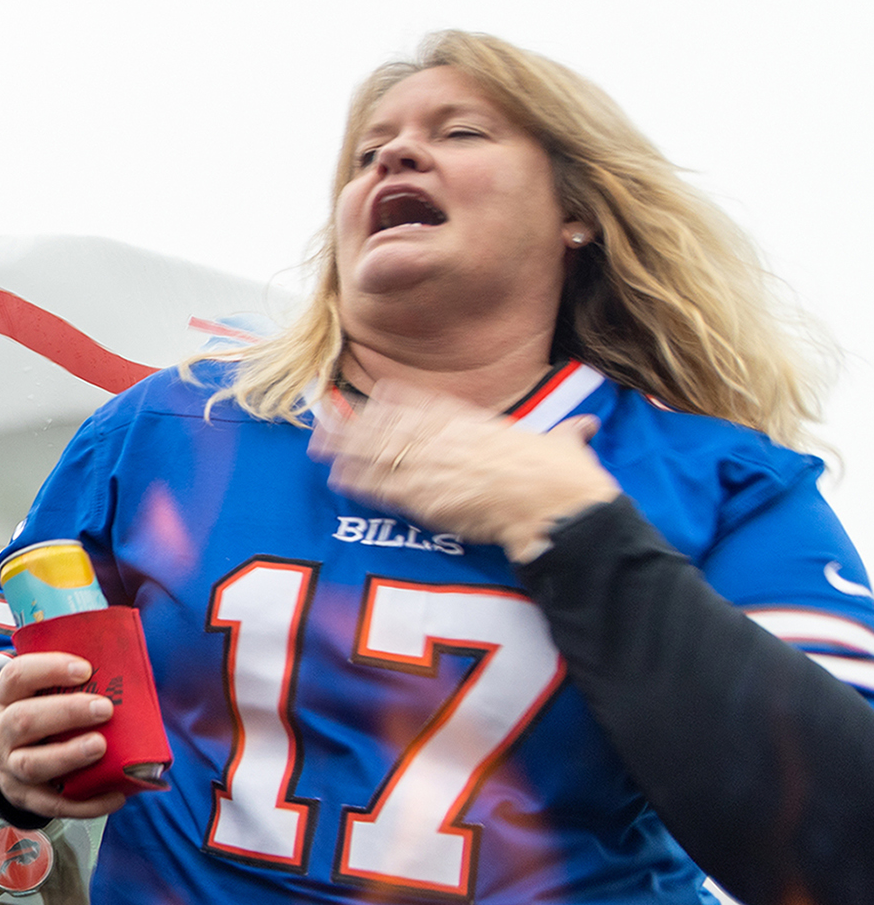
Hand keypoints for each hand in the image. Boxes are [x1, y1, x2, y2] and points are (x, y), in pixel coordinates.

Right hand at [0, 652, 127, 819]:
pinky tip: (115, 796)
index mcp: (3, 698)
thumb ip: (63, 684)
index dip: (49, 670)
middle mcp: (1, 733)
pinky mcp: (26, 798)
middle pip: (23, 721)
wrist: (6, 760)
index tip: (84, 669)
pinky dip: (86, 804)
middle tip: (104, 708)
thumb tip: (120, 670)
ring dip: (69, 755)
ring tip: (100, 746)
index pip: (16, 677)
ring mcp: (10, 768)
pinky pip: (54, 804)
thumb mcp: (32, 695)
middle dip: (66, 712)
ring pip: (32, 764)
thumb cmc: (33, 718)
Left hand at [310, 382, 618, 561]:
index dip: (395, 402)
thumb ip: (568, 434)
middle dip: (357, 423)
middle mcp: (447, 438)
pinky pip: (382, 487)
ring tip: (317, 444)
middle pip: (391, 425)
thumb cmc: (564, 478)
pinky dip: (358, 480)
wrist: (556, 507)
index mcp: (476, 422)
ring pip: (378, 452)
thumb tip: (587, 425)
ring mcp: (433, 466)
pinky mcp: (426, 498)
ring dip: (346, 448)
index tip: (372, 396)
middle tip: (325, 417)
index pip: (427, 404)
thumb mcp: (564, 444)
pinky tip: (336, 477)